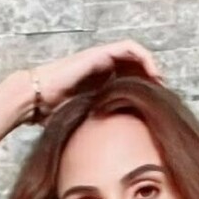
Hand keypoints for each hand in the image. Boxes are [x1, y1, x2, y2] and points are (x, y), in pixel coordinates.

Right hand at [28, 41, 162, 119]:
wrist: (35, 98)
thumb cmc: (51, 113)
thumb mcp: (82, 121)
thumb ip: (96, 126)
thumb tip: (109, 151)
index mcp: (99, 82)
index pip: (128, 79)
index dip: (143, 88)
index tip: (155, 103)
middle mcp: (101, 67)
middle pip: (134, 66)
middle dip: (150, 77)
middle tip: (163, 92)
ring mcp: (100, 58)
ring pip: (134, 54)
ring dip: (150, 65)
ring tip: (160, 81)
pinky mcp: (99, 53)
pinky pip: (128, 48)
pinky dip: (143, 57)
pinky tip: (152, 73)